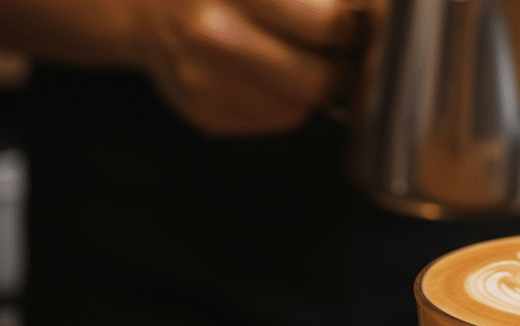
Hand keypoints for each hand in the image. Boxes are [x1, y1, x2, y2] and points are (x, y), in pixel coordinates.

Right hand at [131, 0, 364, 135]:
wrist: (145, 2)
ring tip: (293, 51)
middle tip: (340, 47)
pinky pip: (272, 120)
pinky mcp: (202, 114)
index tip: (356, 20)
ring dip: (311, 85)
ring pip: (298, 109)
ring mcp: (202, 82)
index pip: (329, 24)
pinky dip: (280, 99)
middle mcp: (212, 34)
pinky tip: (260, 68)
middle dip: (340, 67)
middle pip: (316, 81)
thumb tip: (375, 17)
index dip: (354, 26)